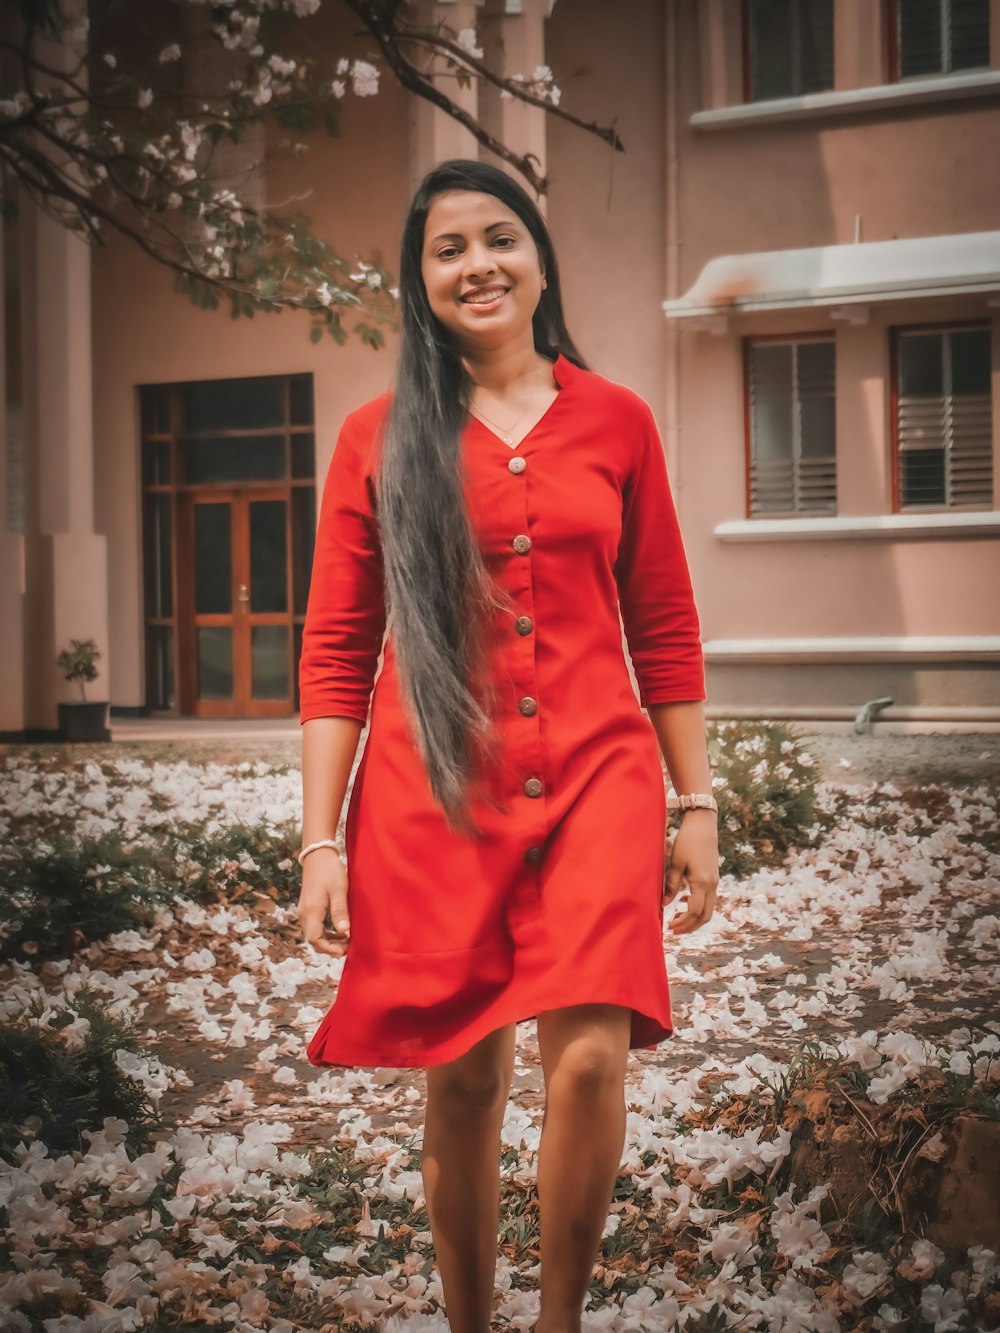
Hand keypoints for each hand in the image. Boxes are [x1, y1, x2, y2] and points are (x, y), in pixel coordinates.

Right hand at [297, 848, 351, 957]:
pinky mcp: (308, 906)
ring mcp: (305, 910)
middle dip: (330, 947)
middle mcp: (304, 913)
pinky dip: (326, 932)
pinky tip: (339, 929)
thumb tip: (345, 932)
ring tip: (346, 939)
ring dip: (328, 940)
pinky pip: (315, 926)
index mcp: (311, 911)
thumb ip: (340, 911)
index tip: (345, 950)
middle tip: (348, 946)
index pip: (315, 939)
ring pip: (313, 933)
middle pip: (313, 939)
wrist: (318, 854)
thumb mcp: (339, 890)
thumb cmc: (330, 870)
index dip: (329, 949)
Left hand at [663, 810, 719, 934]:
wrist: (703, 825)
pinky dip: (698, 907)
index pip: (694, 912)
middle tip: (673, 929)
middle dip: (690, 926)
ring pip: (709, 910)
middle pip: (705, 916)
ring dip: (694, 919)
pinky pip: (709, 900)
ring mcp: (715, 882)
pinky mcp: (713, 878)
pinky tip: (684, 903)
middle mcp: (712, 885)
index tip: (669, 926)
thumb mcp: (675, 863)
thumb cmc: (687, 841)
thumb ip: (671, 885)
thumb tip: (663, 904)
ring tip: (677, 920)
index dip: (682, 923)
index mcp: (702, 882)